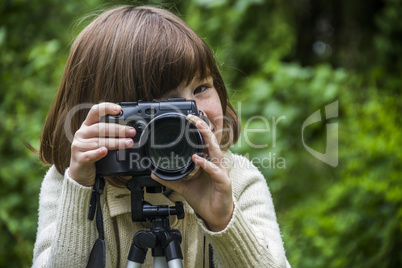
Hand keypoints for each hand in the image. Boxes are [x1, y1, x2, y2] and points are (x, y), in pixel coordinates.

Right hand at [68, 103, 135, 185]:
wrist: (81, 172)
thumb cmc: (93, 152)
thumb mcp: (100, 139)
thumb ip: (110, 133)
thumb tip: (130, 130)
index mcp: (87, 125)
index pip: (95, 111)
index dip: (106, 108)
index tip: (118, 109)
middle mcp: (82, 133)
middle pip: (100, 128)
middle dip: (118, 129)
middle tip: (131, 132)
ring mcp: (79, 146)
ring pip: (98, 142)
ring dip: (115, 142)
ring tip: (128, 143)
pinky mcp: (79, 159)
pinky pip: (89, 155)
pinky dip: (98, 153)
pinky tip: (105, 151)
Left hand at [151, 114, 233, 231]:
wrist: (215, 215)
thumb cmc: (204, 198)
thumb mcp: (184, 187)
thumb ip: (172, 179)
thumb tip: (155, 173)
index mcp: (208, 162)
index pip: (204, 142)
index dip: (198, 130)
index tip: (188, 119)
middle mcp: (215, 164)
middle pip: (211, 142)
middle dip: (203, 128)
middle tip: (193, 118)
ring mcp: (221, 172)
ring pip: (215, 151)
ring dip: (207, 139)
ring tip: (198, 129)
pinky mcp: (224, 182)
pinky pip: (215, 171)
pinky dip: (206, 164)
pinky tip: (198, 159)